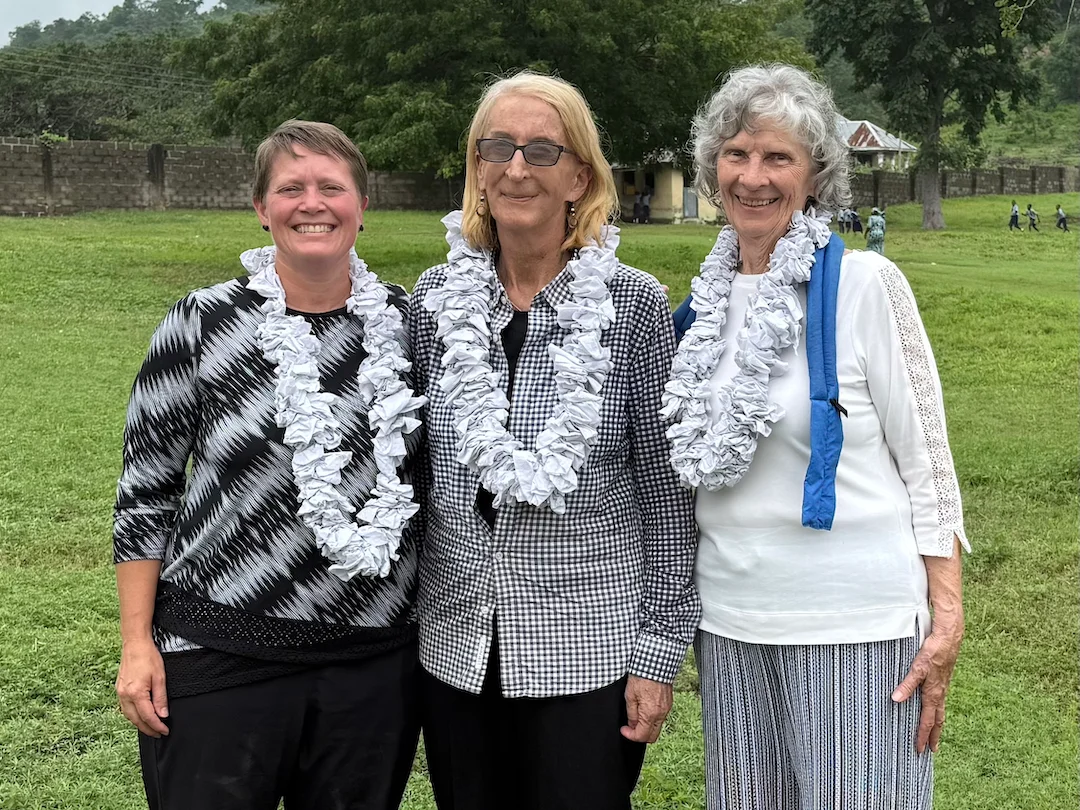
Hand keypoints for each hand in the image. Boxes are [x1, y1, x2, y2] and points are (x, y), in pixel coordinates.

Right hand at [116, 638, 169, 736]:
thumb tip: (163, 715)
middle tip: (158, 734)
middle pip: (136, 720)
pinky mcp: (119, 689)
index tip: (165, 731)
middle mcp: (125, 695)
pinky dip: (133, 715)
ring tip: (151, 728)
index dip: (157, 726)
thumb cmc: (148, 657)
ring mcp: (120, 693)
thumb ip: (160, 698)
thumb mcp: (160, 678)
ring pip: (128, 716)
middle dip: (148, 729)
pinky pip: (124, 708)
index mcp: (136, 693)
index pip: (148, 716)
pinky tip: (140, 716)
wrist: (135, 644)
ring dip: (139, 724)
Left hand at [621, 675, 671, 743]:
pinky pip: (661, 717)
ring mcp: (666, 709)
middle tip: (630, 728)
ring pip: (657, 727)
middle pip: (652, 736)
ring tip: (636, 716)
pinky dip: (653, 719)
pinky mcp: (668, 703)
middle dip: (640, 735)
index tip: (624, 730)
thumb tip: (632, 725)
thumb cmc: (642, 676)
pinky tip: (645, 710)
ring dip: (647, 727)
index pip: (642, 736)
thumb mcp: (630, 696)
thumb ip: (631, 714)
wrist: (655, 663)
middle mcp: (661, 714)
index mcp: (650, 714)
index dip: (630, 736)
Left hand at [891, 627, 962, 752]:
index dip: (922, 735)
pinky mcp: (942, 680)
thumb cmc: (934, 652)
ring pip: (940, 711)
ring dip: (937, 725)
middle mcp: (940, 694)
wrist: (949, 639)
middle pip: (938, 720)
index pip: (927, 720)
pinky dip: (938, 711)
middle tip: (931, 750)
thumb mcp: (917, 668)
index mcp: (933, 694)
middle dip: (934, 736)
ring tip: (934, 735)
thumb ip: (907, 684)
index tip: (920, 749)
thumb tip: (896, 700)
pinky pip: (941, 701)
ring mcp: (943, 687)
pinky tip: (934, 708)